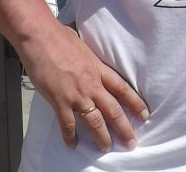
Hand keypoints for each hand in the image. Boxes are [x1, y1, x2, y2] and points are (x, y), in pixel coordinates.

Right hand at [20, 25, 148, 151]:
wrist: (40, 37)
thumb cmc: (59, 37)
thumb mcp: (83, 46)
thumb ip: (89, 58)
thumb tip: (88, 58)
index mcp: (98, 69)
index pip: (122, 89)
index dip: (135, 103)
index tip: (145, 115)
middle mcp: (92, 84)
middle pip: (113, 110)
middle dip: (124, 128)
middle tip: (131, 143)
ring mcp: (76, 94)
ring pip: (95, 121)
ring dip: (102, 137)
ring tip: (106, 148)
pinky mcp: (59, 100)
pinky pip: (68, 124)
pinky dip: (70, 136)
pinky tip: (72, 145)